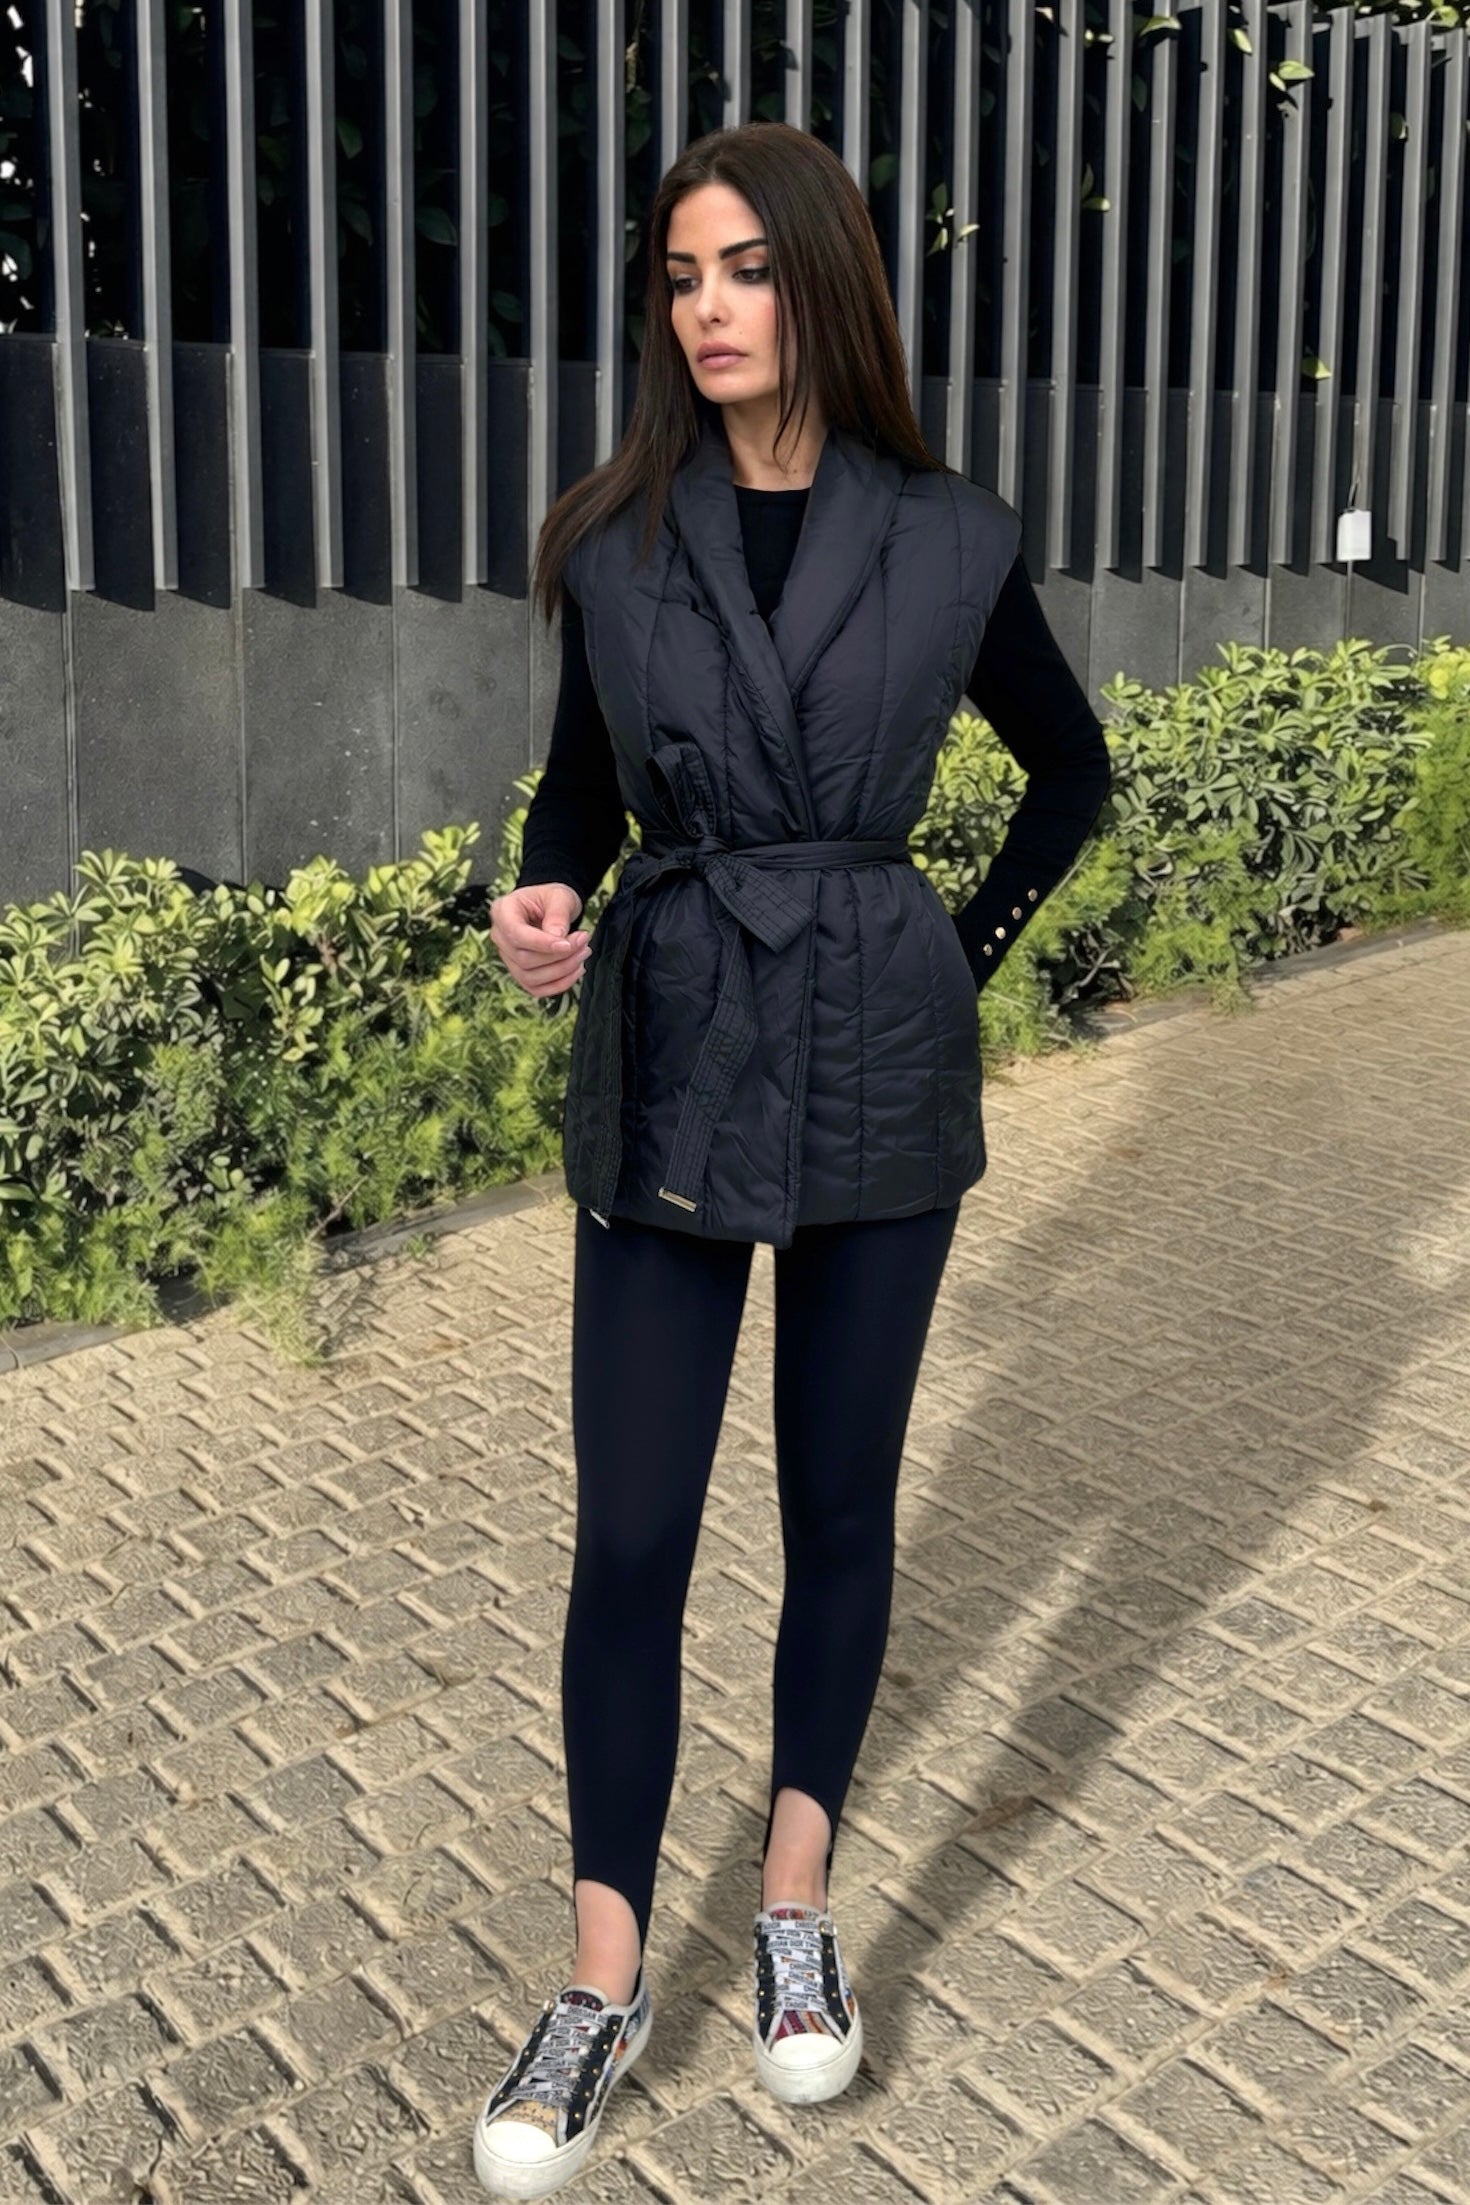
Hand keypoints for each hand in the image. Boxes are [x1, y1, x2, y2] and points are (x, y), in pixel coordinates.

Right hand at [490, 882, 591, 997]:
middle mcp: (500, 936)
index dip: (542, 944)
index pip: (516, 935)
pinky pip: (535, 988)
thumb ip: (558, 915)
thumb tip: (558, 938)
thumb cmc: (551, 898)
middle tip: (584, 942)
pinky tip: (576, 969)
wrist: (550, 907)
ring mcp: (507, 957)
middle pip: (524, 959)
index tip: (568, 944)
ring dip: (562, 971)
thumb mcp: (559, 896)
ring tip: (583, 953)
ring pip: (530, 977)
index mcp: (503, 911)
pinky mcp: (520, 972)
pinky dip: (559, 984)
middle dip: (558, 956)